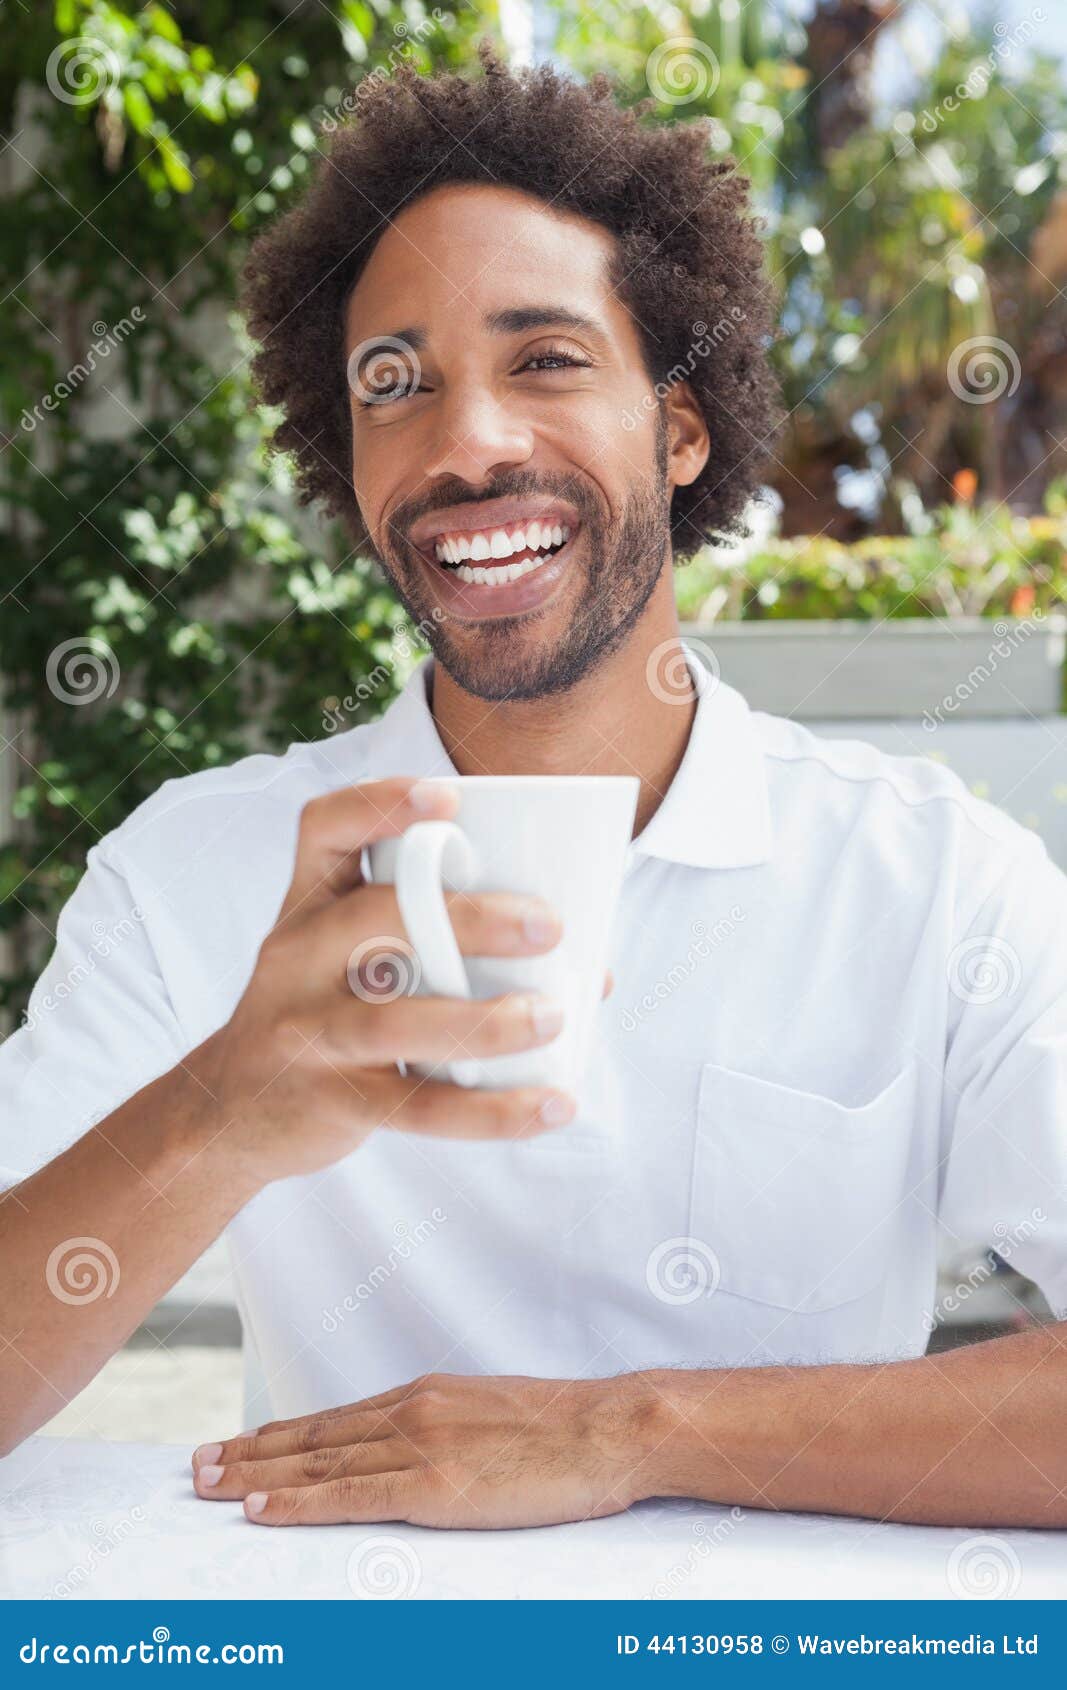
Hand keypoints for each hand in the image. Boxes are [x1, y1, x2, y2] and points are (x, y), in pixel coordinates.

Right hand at [186, 778, 605, 1185]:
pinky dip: (494, 1111)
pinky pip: (418, 1106)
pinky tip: (552, 1105)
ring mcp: (307, 1030)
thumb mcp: (347, 961)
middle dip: (468, 917)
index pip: (324, 830)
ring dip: (485, 1020)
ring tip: (551, 1017)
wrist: (232, 1113)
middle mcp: (297, 958)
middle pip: (376, 917)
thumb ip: (438, 945)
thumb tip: (589, 968)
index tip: (449, 800)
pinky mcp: (330, 1100)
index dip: (380, 803)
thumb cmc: (324, 1016)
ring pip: (395, 1019)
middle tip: (547, 928)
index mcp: (309, 906)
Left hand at [191, 1371, 659, 1528]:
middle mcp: (410, 1412)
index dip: (279, 1434)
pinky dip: (297, 1504)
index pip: (333, 1419)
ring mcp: (418, 1445)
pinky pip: (348, 1496)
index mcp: (424, 1395)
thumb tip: (419, 1452)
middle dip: (249, 1452)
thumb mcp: (491, 1413)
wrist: (609, 1428)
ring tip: (208, 1483)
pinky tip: (262, 1510)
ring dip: (254, 1476)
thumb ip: (445, 1428)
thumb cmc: (565, 1428)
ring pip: (316, 1464)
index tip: (238, 1444)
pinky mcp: (434, 1484)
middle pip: (311, 1437)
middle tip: (196, 1465)